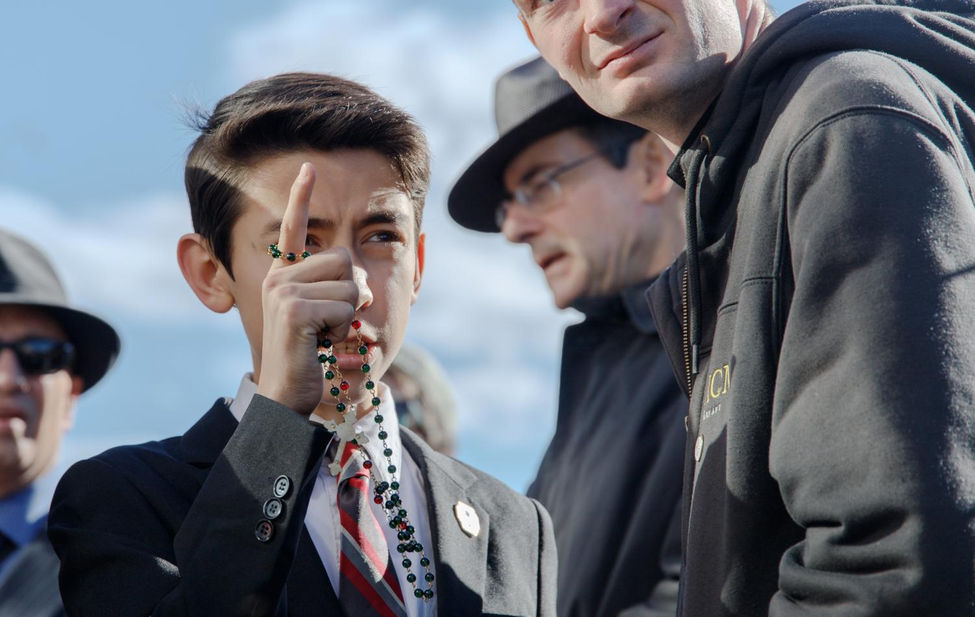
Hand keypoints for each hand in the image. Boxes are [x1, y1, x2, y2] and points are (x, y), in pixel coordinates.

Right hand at [255, 162, 358, 415]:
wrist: (287, 395)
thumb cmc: (310, 359)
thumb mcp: (327, 320)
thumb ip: (342, 294)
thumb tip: (366, 286)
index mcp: (285, 276)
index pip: (294, 229)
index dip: (301, 196)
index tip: (309, 166)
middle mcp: (280, 278)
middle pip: (343, 260)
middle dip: (351, 296)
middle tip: (329, 326)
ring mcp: (283, 291)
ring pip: (350, 284)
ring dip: (347, 317)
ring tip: (323, 338)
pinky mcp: (292, 310)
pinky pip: (344, 306)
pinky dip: (341, 331)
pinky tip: (319, 346)